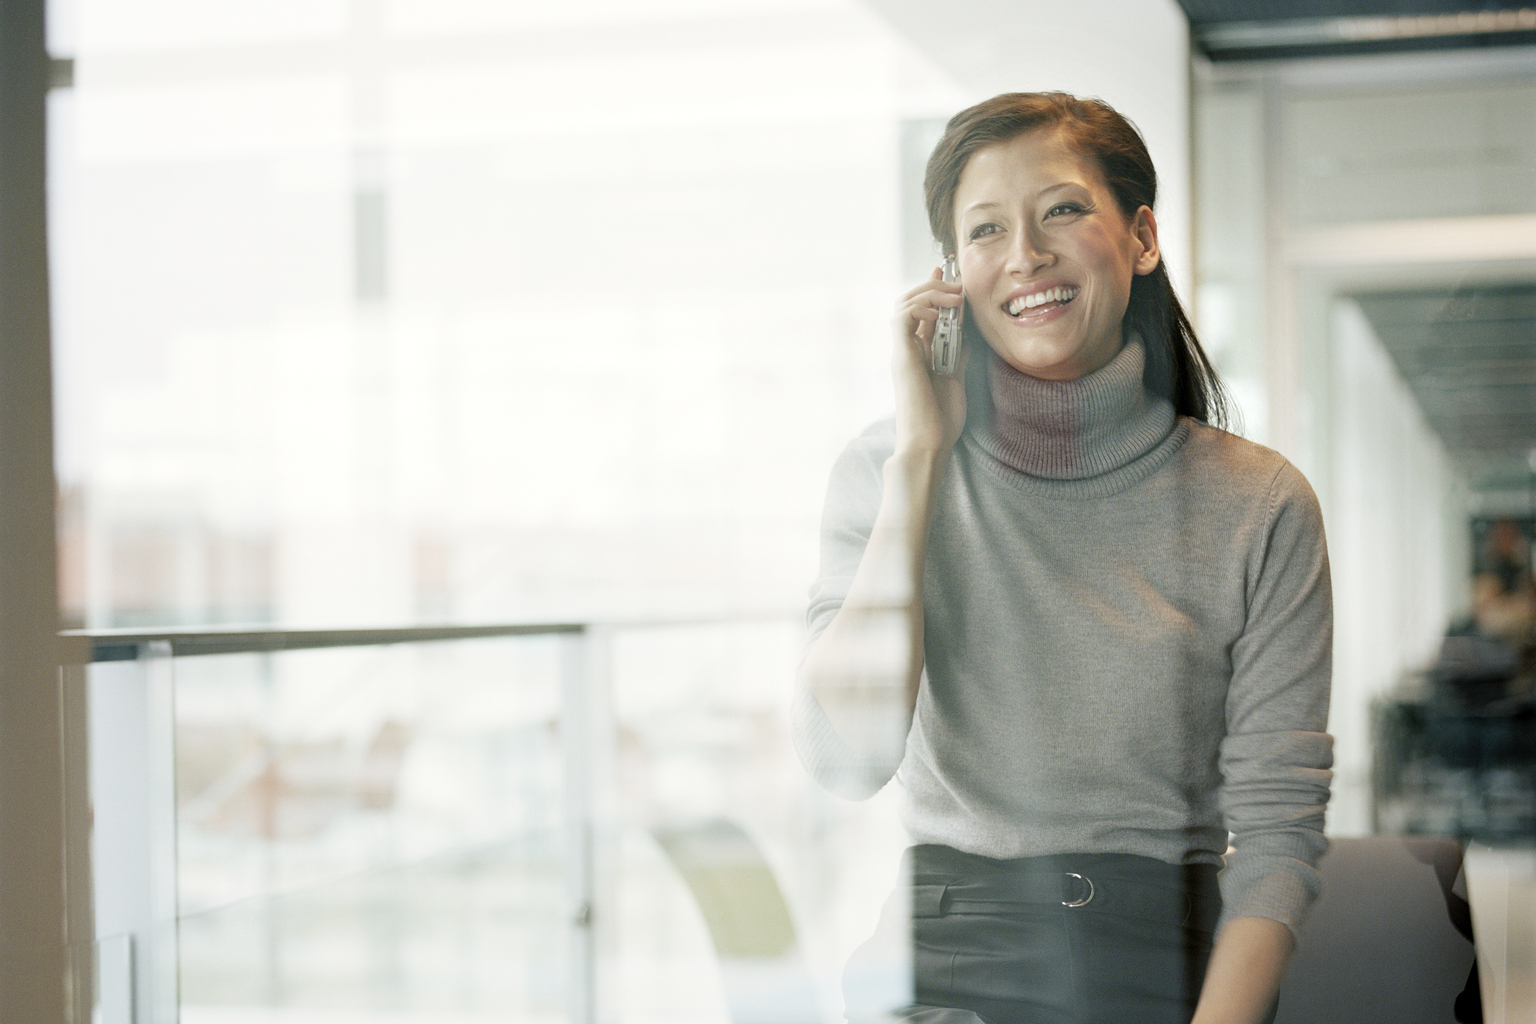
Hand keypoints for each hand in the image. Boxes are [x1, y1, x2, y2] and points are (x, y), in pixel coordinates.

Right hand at [892, 268, 969, 457]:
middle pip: (910, 304)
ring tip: (956, 295)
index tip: (949, 277)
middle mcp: (907, 350)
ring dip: (931, 293)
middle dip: (932, 286)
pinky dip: (922, 306)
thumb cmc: (940, 421)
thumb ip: (958, 359)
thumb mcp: (956, 382)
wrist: (929, 442)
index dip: (933, 292)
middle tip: (956, 281)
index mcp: (919, 355)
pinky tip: (942, 311)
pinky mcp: (901, 355)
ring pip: (904, 304)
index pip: (922, 314)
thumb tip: (966, 339)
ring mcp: (902, 352)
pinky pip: (903, 317)